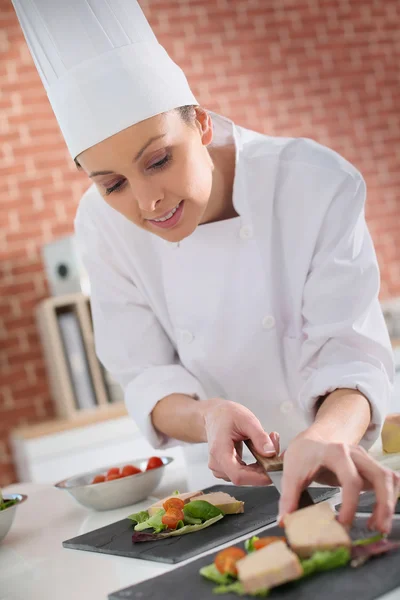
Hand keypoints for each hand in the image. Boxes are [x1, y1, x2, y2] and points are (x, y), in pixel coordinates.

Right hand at [202, 398, 279, 485]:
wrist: (214, 415)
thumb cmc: (226, 415)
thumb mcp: (246, 419)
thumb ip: (259, 436)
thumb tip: (270, 453)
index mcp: (219, 451)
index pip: (238, 475)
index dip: (258, 478)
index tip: (274, 471)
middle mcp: (217, 463)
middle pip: (244, 477)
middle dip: (263, 468)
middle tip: (276, 450)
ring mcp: (220, 468)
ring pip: (245, 477)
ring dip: (260, 467)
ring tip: (267, 446)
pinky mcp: (225, 470)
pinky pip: (243, 474)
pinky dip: (255, 467)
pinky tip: (259, 453)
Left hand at [279, 431, 399, 533]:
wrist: (313, 438)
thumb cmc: (303, 454)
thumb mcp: (291, 472)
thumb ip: (288, 498)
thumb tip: (284, 521)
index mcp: (334, 452)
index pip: (350, 478)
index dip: (349, 504)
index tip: (342, 524)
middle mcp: (355, 453)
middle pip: (379, 476)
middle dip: (383, 504)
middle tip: (377, 528)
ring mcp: (365, 460)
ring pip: (388, 478)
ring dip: (389, 503)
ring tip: (379, 527)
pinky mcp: (369, 468)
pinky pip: (388, 480)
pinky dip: (390, 497)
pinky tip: (379, 516)